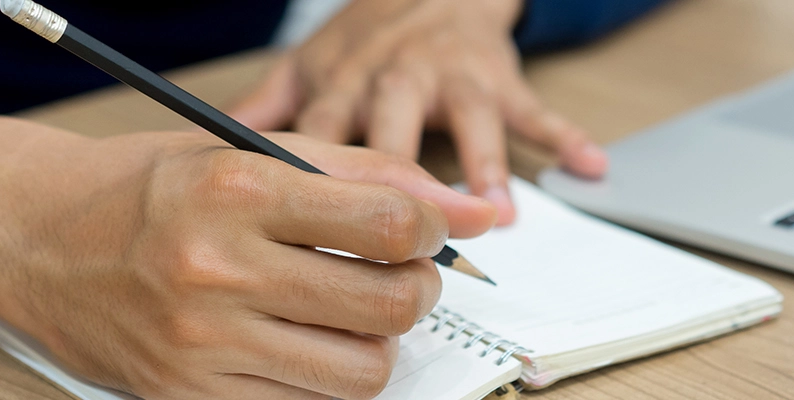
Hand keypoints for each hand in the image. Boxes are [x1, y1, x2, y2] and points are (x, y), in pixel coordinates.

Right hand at [0, 109, 495, 398]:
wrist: (32, 238)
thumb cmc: (146, 188)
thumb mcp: (249, 151)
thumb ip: (365, 173)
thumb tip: (467, 211)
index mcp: (237, 191)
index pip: (388, 226)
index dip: (427, 232)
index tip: (415, 232)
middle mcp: (217, 271)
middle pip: (390, 307)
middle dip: (414, 290)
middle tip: (391, 274)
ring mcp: (200, 345)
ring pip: (361, 373)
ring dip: (373, 343)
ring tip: (342, 313)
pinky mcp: (186, 397)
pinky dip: (320, 379)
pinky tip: (296, 344)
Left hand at [230, 0, 608, 224]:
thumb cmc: (364, 40)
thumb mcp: (305, 68)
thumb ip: (263, 114)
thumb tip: (204, 155)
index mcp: (344, 85)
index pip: (326, 139)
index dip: (317, 188)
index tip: (306, 237)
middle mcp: (396, 81)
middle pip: (396, 133)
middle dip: (401, 185)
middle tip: (406, 243)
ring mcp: (451, 79)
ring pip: (469, 122)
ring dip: (484, 166)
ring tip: (499, 212)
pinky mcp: (500, 79)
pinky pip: (535, 109)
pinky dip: (565, 137)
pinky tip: (590, 165)